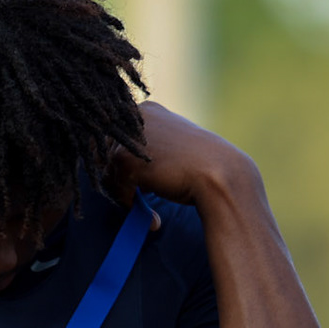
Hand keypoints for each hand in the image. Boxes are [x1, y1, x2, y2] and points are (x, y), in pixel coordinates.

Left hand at [105, 101, 255, 214]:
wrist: (222, 177)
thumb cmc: (203, 168)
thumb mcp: (173, 148)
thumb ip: (149, 150)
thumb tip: (118, 168)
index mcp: (148, 110)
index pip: (116, 137)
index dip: (122, 165)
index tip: (138, 185)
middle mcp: (135, 117)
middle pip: (106, 153)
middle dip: (120, 180)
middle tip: (141, 200)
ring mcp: (128, 136)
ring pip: (108, 171)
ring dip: (126, 195)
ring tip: (150, 211)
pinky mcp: (124, 158)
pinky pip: (114, 187)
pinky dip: (130, 205)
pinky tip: (154, 217)